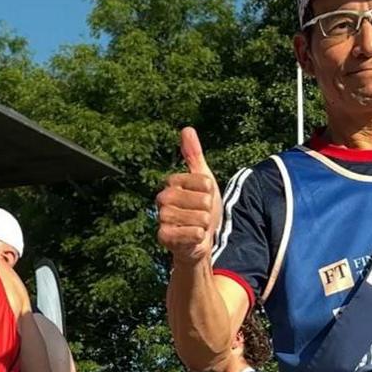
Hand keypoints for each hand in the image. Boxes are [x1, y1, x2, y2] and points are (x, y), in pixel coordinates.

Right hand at [156, 127, 222, 261]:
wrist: (197, 243)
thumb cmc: (200, 211)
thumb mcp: (204, 181)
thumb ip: (194, 155)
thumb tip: (186, 128)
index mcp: (172, 182)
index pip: (204, 181)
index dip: (210, 193)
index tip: (204, 199)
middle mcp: (163, 198)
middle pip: (203, 200)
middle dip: (208, 211)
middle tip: (199, 216)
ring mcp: (162, 217)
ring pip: (200, 218)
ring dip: (203, 226)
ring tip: (196, 227)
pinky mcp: (163, 236)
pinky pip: (193, 233)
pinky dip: (198, 237)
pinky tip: (191, 239)